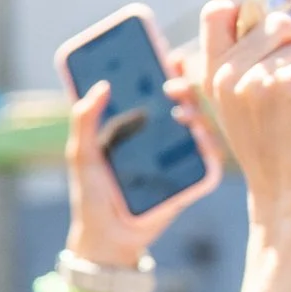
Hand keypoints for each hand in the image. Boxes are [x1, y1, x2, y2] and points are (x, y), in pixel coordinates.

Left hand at [63, 70, 209, 268]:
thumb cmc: (93, 196)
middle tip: (173, 75)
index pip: (156, 90)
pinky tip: (196, 133)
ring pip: (201, 123)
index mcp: (139, 127)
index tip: (163, 52)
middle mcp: (165, 138)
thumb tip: (98, 86)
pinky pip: (210, 158)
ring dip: (197, 107)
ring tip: (180, 103)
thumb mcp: (81, 155)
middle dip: (183, 82)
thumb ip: (84, 120)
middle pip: (183, 101)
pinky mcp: (193, 179)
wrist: (107, 239)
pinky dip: (209, 142)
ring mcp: (181, 157)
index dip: (163, 68)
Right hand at [199, 0, 290, 227]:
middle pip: (276, 20)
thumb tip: (269, 17)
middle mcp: (228, 74)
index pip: (218, 10)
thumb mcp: (243, 103)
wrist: (283, 194)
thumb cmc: (272, 148)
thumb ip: (246, 61)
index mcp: (211, 76)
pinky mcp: (289, 83)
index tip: (267, 35)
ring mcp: (255, 79)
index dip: (246, 9)